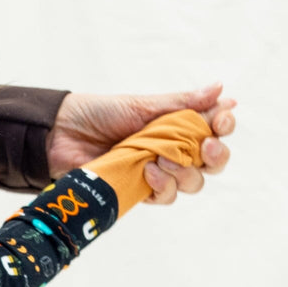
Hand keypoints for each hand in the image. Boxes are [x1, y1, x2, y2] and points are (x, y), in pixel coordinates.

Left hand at [48, 84, 235, 203]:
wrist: (63, 135)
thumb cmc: (100, 114)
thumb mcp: (143, 105)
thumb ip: (181, 103)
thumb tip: (220, 89)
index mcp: (177, 126)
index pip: (215, 131)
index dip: (224, 128)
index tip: (221, 121)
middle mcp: (172, 151)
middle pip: (211, 164)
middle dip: (215, 157)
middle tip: (204, 147)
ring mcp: (156, 173)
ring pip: (190, 184)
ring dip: (185, 173)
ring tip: (161, 159)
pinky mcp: (138, 191)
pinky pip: (163, 197)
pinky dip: (162, 187)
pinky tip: (148, 171)